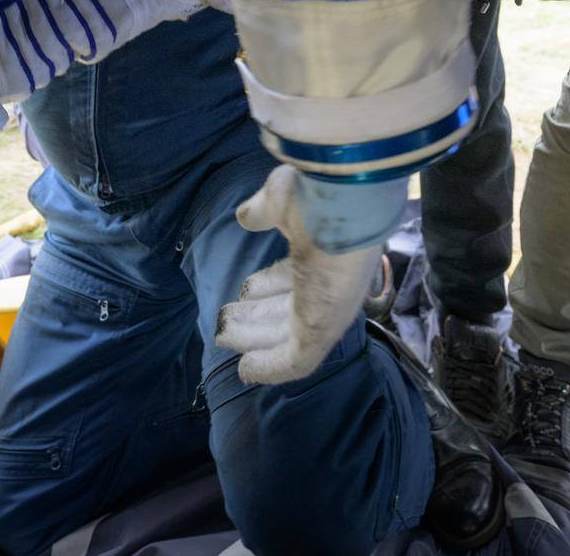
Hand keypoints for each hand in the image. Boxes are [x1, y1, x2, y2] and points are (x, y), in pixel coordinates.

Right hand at [214, 164, 384, 384]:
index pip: (297, 277)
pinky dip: (268, 367)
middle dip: (258, 315)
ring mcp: (326, 313)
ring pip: (285, 337)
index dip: (270, 284)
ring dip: (254, 338)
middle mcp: (330, 288)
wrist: (345, 209)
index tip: (246, 289)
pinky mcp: (320, 334)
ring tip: (224, 334)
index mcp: (328, 255)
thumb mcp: (283, 201)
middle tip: (226, 319)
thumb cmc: (319, 199)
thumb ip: (264, 211)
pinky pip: (292, 362)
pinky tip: (245, 369)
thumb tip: (246, 216)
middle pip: (289, 310)